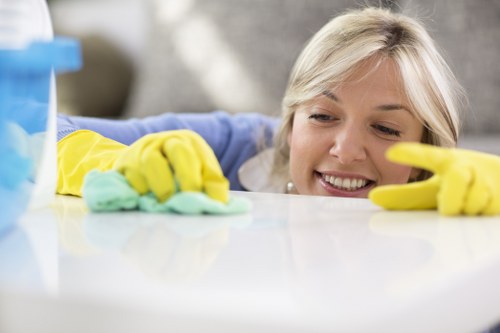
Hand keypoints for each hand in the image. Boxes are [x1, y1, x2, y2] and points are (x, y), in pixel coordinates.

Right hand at [113, 130, 228, 202]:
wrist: (136, 164)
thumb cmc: (172, 172)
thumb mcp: (195, 172)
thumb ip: (208, 184)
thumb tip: (219, 204)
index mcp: (191, 142)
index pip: (205, 160)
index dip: (211, 183)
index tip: (214, 204)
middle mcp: (168, 140)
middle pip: (180, 151)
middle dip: (188, 178)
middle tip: (189, 202)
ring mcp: (144, 148)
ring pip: (152, 161)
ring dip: (162, 186)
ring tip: (166, 204)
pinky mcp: (125, 162)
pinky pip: (132, 176)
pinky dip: (140, 190)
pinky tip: (145, 200)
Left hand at [368, 143, 499, 215]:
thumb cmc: (458, 186)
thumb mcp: (433, 188)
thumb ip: (407, 195)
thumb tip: (375, 197)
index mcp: (445, 161)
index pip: (427, 156)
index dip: (411, 154)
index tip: (391, 152)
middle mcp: (465, 165)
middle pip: (457, 178)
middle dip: (452, 198)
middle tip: (448, 210)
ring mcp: (486, 178)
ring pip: (473, 200)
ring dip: (466, 208)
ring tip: (465, 205)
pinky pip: (488, 209)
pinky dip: (481, 212)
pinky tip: (482, 206)